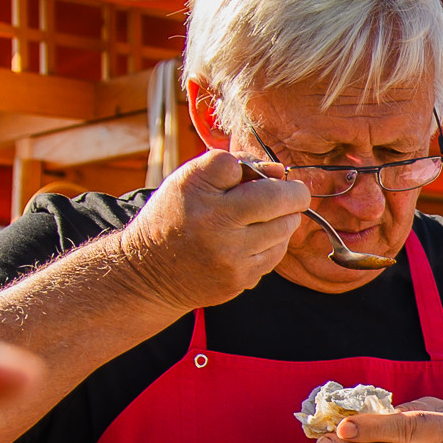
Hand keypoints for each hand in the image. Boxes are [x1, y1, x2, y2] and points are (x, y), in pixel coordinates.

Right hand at [110, 149, 306, 313]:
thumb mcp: (188, 182)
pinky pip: (276, 253)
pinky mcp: (240, 278)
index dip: (249, 165)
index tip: (250, 175)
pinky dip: (275, 242)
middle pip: (276, 198)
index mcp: (194, 189)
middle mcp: (212, 221)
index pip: (235, 164)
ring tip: (271, 216)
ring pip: (284, 228)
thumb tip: (281, 171)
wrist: (148, 272)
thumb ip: (231, 169)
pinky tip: (259, 239)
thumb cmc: (176, 217)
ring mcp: (229, 254)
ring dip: (286, 218)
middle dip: (293, 193)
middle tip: (294, 193)